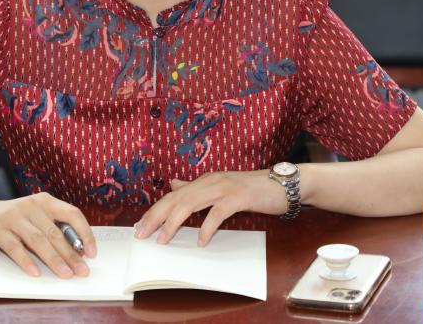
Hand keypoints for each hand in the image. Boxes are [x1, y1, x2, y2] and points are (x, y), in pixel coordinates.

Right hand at [0, 192, 96, 278]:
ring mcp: (13, 216)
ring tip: (65, 274)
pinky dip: (27, 261)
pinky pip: (15, 247)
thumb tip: (77, 252)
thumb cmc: (13, 219)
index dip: (84, 233)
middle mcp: (31, 205)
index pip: (72, 214)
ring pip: (38, 240)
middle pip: (56, 232)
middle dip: (71, 254)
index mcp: (45, 201)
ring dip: (53, 260)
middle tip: (82, 271)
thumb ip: (53, 228)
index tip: (92, 253)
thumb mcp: (35, 217)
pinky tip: (36, 273)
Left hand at [134, 170, 286, 246]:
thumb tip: (173, 184)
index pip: (173, 196)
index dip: (155, 211)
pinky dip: (207, 227)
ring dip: (174, 222)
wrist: (282, 184)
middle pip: (176, 199)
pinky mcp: (239, 196)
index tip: (140, 227)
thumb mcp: (220, 187)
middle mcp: (210, 181)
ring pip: (191, 203)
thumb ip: (196, 187)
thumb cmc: (252, 189)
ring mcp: (224, 187)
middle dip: (156, 217)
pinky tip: (201, 241)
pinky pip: (218, 213)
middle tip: (142, 234)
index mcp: (204, 181)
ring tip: (162, 239)